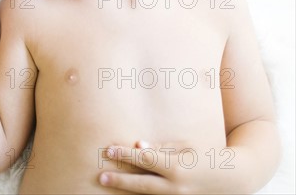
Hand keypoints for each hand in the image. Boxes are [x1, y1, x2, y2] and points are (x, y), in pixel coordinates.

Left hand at [99, 140, 221, 193]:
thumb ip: (161, 147)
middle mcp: (177, 187)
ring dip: (128, 192)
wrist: (234, 179)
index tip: (108, 149)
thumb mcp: (186, 147)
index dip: (125, 154)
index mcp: (177, 168)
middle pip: (142, 183)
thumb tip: (139, 145)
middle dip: (120, 180)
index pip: (145, 159)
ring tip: (109, 185)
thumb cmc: (207, 157)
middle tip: (101, 177)